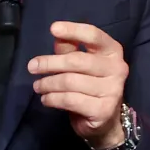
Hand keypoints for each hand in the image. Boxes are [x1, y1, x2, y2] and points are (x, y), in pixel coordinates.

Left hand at [28, 20, 128, 149]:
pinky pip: (70, 100)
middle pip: (77, 60)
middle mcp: (117, 68)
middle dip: (50, 63)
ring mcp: (112, 90)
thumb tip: (57, 34)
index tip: (53, 28)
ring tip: (38, 86)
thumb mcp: (80, 64)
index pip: (94, 36)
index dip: (73, 30)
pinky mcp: (102, 110)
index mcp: (113, 52)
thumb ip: (69, 49)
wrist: (105, 120)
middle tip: (32, 67)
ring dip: (48, 84)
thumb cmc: (90, 85)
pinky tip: (45, 99)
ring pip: (70, 82)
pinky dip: (53, 99)